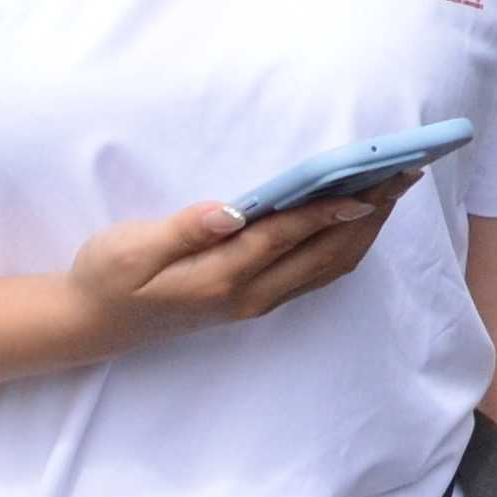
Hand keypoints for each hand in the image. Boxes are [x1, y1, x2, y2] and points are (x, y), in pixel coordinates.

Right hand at [63, 187, 409, 354]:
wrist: (93, 324)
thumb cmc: (108, 277)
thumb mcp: (131, 249)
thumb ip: (184, 229)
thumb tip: (232, 211)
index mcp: (220, 276)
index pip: (288, 236)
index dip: (332, 210)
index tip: (371, 184)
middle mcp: (248, 295)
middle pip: (324, 254)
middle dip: (368, 214)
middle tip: (403, 173)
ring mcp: (255, 302)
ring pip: (327, 267)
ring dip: (364, 230)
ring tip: (393, 188)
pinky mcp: (254, 301)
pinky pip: (314, 274)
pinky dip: (344, 245)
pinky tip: (356, 219)